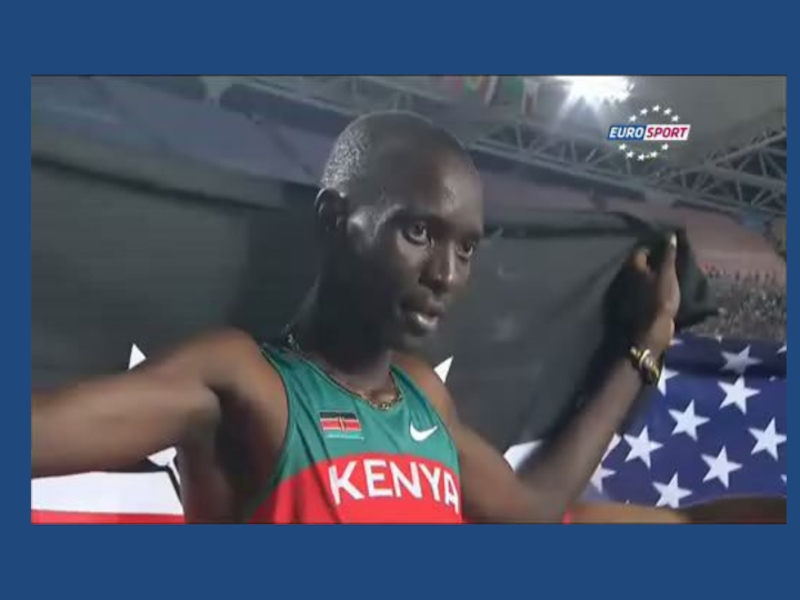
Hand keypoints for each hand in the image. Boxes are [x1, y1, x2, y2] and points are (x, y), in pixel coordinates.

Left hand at [627, 233, 680, 354]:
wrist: (649, 332)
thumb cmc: (659, 300)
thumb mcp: (667, 275)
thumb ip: (668, 255)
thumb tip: (669, 235)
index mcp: (632, 266)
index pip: (642, 250)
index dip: (655, 248)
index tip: (669, 249)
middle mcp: (624, 276)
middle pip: (640, 264)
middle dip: (653, 262)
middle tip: (671, 261)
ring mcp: (626, 292)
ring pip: (641, 278)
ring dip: (652, 276)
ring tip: (669, 275)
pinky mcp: (631, 305)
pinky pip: (642, 291)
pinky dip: (650, 289)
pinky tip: (661, 290)